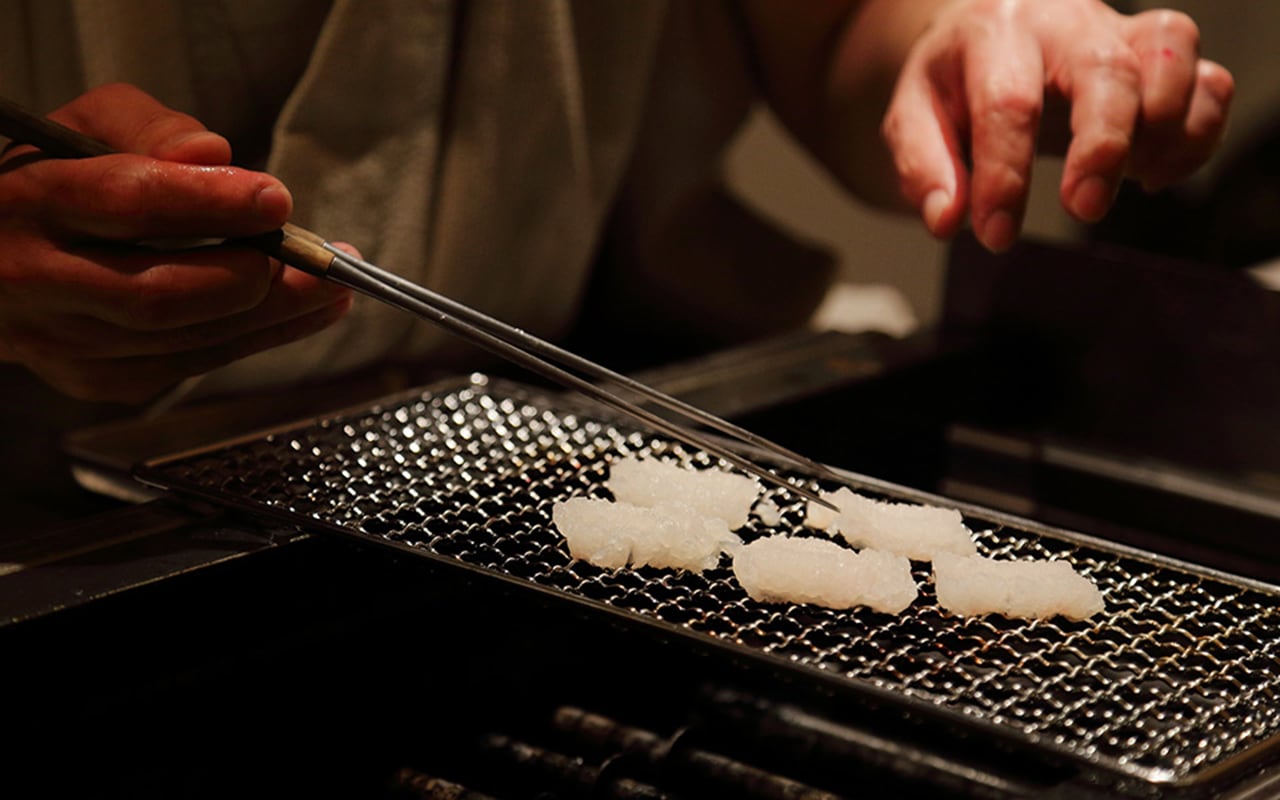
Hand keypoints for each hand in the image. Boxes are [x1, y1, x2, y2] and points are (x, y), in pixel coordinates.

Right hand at [0, 83, 351, 402]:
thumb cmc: (52, 180)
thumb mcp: (83, 127)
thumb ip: (148, 128)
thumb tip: (214, 155)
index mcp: (28, 202)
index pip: (126, 203)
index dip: (210, 204)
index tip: (276, 199)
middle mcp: (35, 281)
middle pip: (158, 294)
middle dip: (254, 277)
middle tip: (318, 254)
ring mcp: (61, 341)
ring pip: (180, 340)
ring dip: (273, 316)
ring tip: (333, 285)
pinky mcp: (92, 378)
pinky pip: (187, 365)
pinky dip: (252, 339)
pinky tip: (298, 315)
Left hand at [881, 0, 1232, 251]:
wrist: (988, 26)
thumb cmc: (954, 79)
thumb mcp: (914, 115)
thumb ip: (924, 168)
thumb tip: (948, 221)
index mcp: (993, 33)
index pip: (1007, 103)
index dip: (1005, 177)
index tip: (995, 235)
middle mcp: (1064, 22)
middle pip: (1108, 71)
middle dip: (1103, 147)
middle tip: (1084, 209)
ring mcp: (1121, 32)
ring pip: (1173, 58)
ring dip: (1162, 132)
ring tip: (1128, 181)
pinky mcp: (1160, 56)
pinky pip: (1208, 82)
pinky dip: (1196, 133)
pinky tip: (1153, 173)